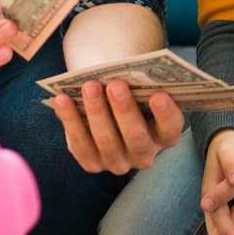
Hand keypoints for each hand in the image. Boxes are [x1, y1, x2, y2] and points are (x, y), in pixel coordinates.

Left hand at [53, 81, 185, 175]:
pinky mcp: (92, 163)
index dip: (165, 113)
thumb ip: (140, 85)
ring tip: (90, 86)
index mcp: (166, 135)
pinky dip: (70, 120)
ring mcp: (118, 162)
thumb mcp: (142, 91)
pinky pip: (80, 144)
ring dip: (96, 111)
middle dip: (124, 109)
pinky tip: (63, 100)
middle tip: (115, 84)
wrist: (109, 112)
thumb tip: (122, 71)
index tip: (158, 95)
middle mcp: (145, 154)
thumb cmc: (132, 95)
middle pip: (136, 137)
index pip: (170, 127)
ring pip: (106, 140)